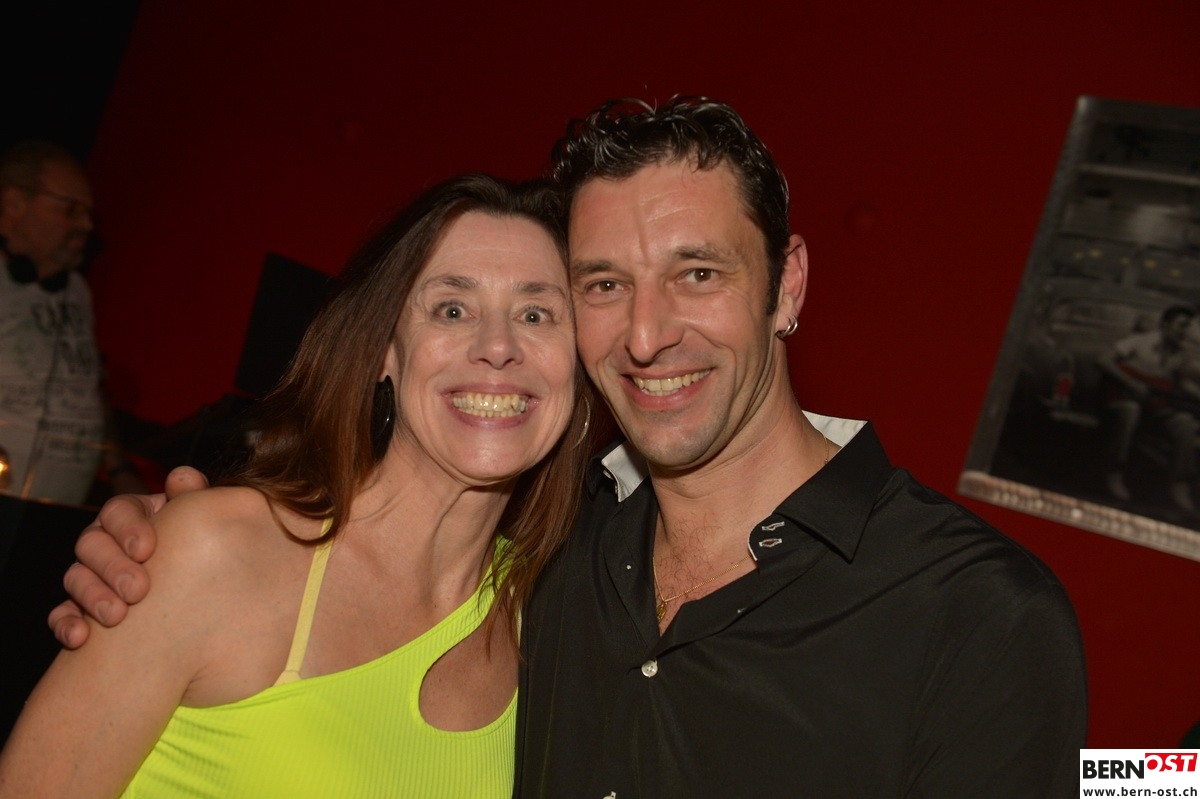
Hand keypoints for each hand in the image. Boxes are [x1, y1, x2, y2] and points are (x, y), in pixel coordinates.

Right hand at [49, 466, 209, 647]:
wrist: (198, 589)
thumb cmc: (199, 546)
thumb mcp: (199, 520)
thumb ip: (192, 498)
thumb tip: (183, 478)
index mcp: (133, 515)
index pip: (119, 510)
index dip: (129, 527)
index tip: (147, 548)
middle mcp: (106, 541)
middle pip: (92, 544)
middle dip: (113, 567)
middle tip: (138, 590)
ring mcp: (90, 573)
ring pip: (76, 578)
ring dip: (93, 597)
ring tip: (117, 617)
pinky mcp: (79, 607)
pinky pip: (62, 613)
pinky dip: (67, 624)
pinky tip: (80, 637)